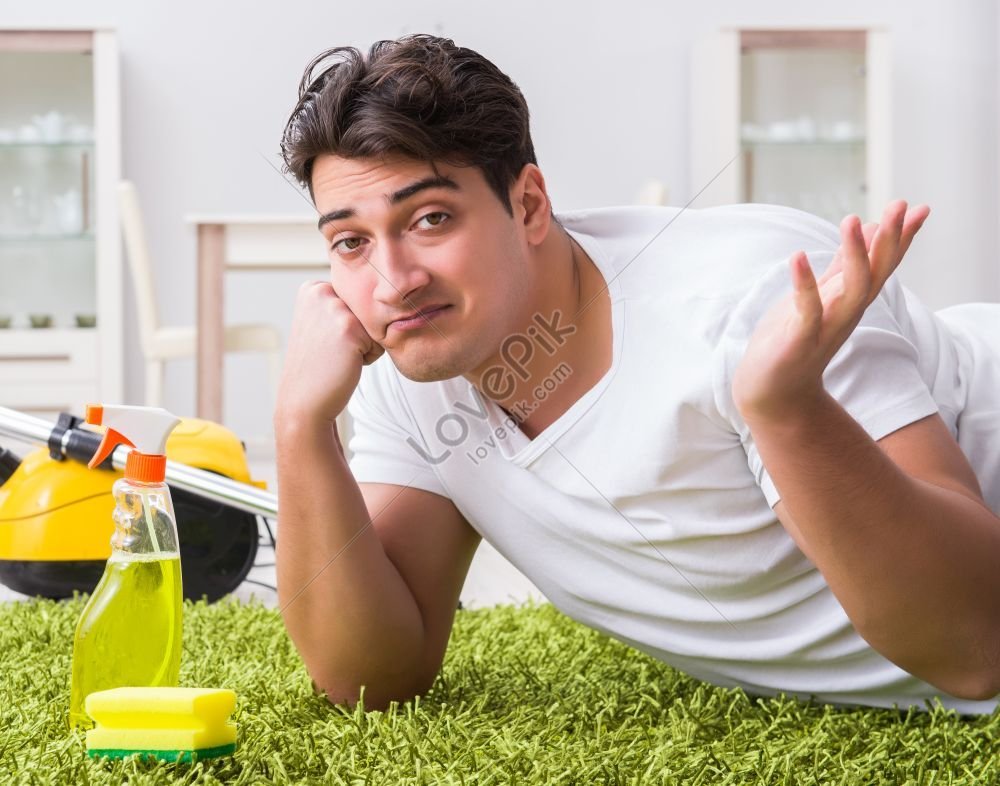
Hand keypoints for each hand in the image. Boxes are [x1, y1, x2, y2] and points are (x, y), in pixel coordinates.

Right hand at [275, 281, 383, 426]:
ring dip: (365, 344)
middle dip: (359, 333)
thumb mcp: (321, 323)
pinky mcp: (348, 328)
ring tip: (338, 356)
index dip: (349, 325)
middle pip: (368, 310)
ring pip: (375, 324)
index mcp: (313, 287)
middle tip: (332, 351)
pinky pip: (379, 341)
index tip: (326, 340)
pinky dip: (369, 357)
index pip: (357, 300)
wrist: (304, 400)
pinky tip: (343, 363)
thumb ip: (341, 304)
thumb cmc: (319, 365)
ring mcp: (334, 308)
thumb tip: (382, 297)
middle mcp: (321, 291)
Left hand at [731, 200, 930, 422]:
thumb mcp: (821, 297)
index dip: (901, 238)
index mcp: (850, 301)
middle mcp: (846, 313)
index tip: (919, 208)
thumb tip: (866, 230)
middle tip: (899, 205)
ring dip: (855, 255)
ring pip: (852, 289)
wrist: (772, 392)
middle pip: (877, 273)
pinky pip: (807, 310)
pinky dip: (804, 283)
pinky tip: (798, 256)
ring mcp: (825, 327)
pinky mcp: (799, 340)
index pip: (882, 266)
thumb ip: (841, 268)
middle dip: (889, 240)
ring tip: (851, 220)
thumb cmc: (793, 341)